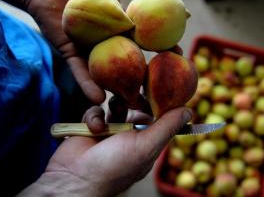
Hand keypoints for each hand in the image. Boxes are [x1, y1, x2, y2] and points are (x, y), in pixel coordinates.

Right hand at [18, 107, 191, 196]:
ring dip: (113, 108)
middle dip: (134, 101)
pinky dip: (94, 117)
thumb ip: (167, 127)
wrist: (74, 178)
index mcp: (147, 142)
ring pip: (116, 105)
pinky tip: (94, 128)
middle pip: (137, 107)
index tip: (160, 86)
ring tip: (111, 113)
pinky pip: (96, 110)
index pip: (159, 117)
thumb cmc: (114, 167)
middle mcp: (130, 135)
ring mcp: (110, 130)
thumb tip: (189, 111)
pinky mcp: (91, 125)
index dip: (159, 103)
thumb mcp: (145, 147)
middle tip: (132, 97)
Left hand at [26, 0, 167, 104]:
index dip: (164, 46)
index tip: (180, 53)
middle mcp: (110, 44)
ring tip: (131, 104)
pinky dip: (88, 85)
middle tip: (162, 86)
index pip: (148, 39)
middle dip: (147, 74)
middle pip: (132, 61)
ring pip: (108, 73)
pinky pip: (81, 73)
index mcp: (123, 28)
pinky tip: (98, 97)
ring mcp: (92, 53)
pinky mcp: (73, 57)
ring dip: (119, 89)